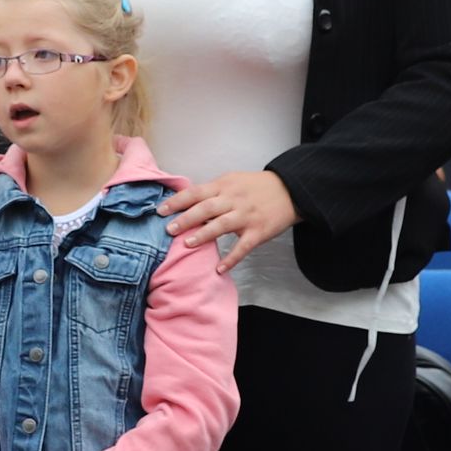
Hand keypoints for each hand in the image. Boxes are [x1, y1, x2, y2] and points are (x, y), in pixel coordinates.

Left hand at [162, 168, 298, 269]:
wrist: (290, 190)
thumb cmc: (256, 187)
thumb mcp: (233, 180)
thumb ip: (212, 191)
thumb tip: (186, 203)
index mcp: (224, 186)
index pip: (196, 192)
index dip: (177, 201)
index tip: (160, 210)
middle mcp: (233, 200)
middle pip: (205, 208)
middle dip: (185, 219)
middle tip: (168, 230)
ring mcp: (246, 216)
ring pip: (221, 225)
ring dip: (203, 235)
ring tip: (187, 244)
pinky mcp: (258, 232)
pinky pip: (243, 247)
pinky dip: (231, 259)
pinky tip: (219, 269)